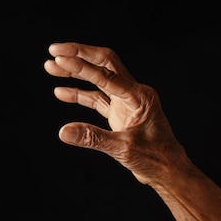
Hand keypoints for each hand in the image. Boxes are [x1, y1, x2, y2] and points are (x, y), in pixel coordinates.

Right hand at [43, 42, 190, 185]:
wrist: (169, 171)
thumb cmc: (155, 160)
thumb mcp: (124, 149)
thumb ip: (93, 138)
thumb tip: (64, 131)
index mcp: (140, 96)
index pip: (106, 75)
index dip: (81, 66)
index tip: (59, 58)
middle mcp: (134, 92)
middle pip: (104, 63)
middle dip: (79, 54)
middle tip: (54, 49)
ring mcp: (125, 100)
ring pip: (98, 77)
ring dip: (75, 71)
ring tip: (50, 66)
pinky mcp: (119, 111)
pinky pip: (95, 96)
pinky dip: (78, 93)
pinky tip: (60, 91)